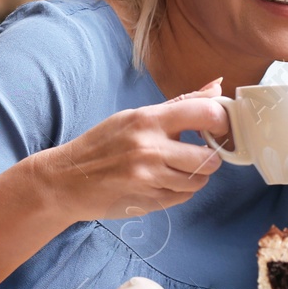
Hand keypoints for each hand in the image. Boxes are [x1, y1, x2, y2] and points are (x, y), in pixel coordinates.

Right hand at [26, 79, 229, 222]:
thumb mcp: (135, 116)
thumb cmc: (102, 145)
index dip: (222, 121)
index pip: (205, 113)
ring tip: (178, 168)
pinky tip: (163, 182)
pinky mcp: (147, 201)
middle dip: (211, 157)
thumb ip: (180, 104)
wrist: (66, 180)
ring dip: (195, 176)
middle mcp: (150, 148)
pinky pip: (182, 198)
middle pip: (210, 157)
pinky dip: (179, 192)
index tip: (219, 127)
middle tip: (198, 153)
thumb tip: (217, 86)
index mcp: (148, 119)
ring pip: (199, 181)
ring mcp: (149, 178)